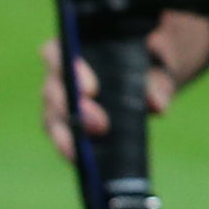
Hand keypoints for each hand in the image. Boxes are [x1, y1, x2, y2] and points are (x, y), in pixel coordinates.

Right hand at [39, 10, 208, 163]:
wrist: (150, 73)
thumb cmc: (147, 60)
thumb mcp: (158, 64)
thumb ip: (157, 81)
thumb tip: (157, 105)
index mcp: (75, 47)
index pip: (56, 53)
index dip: (70, 71)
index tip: (92, 90)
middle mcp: (60, 75)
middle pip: (52, 90)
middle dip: (72, 109)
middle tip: (100, 125)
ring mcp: (60, 102)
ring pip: (51, 118)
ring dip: (66, 135)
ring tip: (82, 152)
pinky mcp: (66, 126)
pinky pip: (60, 137)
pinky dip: (68, 149)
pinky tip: (80, 161)